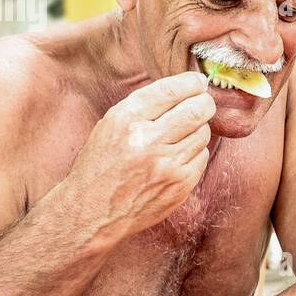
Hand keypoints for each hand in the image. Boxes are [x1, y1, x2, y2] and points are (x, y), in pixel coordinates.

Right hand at [61, 72, 215, 240]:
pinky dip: (194, 152)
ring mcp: (166, 165)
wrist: (91, 212)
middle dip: (205, 102)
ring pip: (203, 133)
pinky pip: (201, 157)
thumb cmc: (100, 165)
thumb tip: (184, 88)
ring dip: (198, 129)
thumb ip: (143, 106)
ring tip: (182, 134)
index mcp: (126, 120)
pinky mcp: (179, 185)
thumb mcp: (109, 125)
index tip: (198, 82)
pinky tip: (179, 155)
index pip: (170, 90)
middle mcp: (147, 141)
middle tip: (203, 103)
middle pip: (197, 110)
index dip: (191, 83)